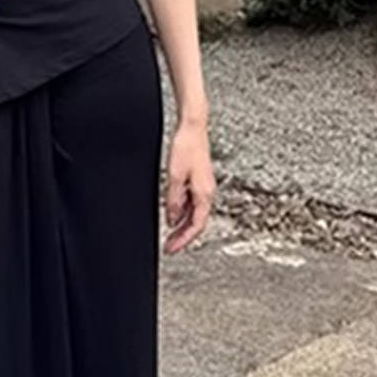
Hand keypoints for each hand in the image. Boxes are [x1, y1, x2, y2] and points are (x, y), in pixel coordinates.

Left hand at [163, 121, 214, 253]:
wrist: (193, 128)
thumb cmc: (186, 147)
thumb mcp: (174, 177)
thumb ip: (173, 200)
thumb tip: (171, 219)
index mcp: (204, 194)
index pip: (196, 226)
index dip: (183, 240)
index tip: (171, 249)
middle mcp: (207, 193)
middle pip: (195, 222)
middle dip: (182, 237)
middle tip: (169, 247)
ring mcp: (203, 187)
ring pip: (194, 213)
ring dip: (182, 225)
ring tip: (169, 235)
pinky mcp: (198, 180)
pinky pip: (192, 203)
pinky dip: (182, 212)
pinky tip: (173, 215)